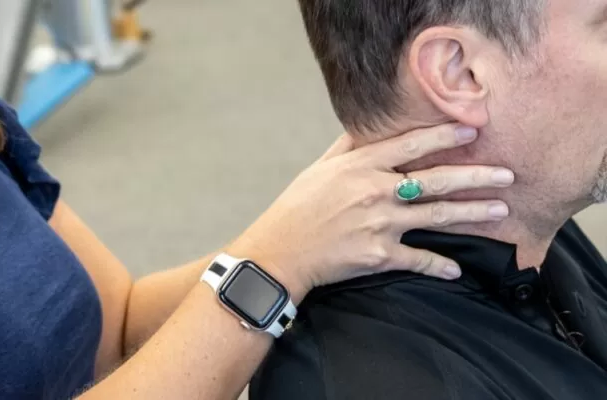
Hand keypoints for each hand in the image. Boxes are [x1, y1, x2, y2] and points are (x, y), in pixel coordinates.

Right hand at [229, 124, 513, 297]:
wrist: (279, 252)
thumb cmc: (295, 208)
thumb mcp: (318, 170)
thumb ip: (346, 148)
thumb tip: (364, 124)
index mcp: (361, 166)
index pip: (411, 145)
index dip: (444, 136)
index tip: (472, 130)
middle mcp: (375, 192)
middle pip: (436, 180)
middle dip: (476, 176)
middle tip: (508, 174)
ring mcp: (380, 224)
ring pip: (437, 215)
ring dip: (472, 213)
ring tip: (499, 210)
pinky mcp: (380, 255)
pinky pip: (418, 259)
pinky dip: (439, 264)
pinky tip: (457, 268)